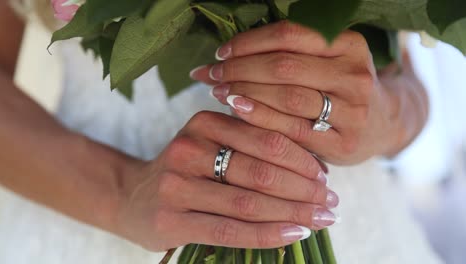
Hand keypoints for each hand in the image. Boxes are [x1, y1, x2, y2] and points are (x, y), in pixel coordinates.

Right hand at [116, 111, 337, 251]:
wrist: (132, 197)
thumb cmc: (186, 171)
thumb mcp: (212, 145)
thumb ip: (250, 147)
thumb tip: (313, 167)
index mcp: (204, 122)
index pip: (266, 139)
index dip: (303, 160)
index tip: (326, 176)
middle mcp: (188, 148)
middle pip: (261, 171)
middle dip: (304, 190)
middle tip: (330, 202)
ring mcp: (177, 185)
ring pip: (249, 202)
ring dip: (293, 213)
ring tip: (321, 219)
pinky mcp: (171, 221)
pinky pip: (230, 230)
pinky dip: (268, 234)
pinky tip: (295, 234)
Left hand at [190, 21, 425, 164]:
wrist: (380, 125)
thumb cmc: (338, 88)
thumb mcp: (326, 61)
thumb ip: (287, 54)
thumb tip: (225, 53)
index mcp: (350, 44)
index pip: (289, 35)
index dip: (249, 42)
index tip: (221, 52)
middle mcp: (354, 74)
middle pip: (284, 67)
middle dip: (240, 69)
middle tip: (213, 74)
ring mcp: (352, 111)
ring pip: (287, 97)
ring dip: (245, 92)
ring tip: (218, 91)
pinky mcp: (343, 143)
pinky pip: (292, 130)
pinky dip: (260, 118)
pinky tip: (238, 111)